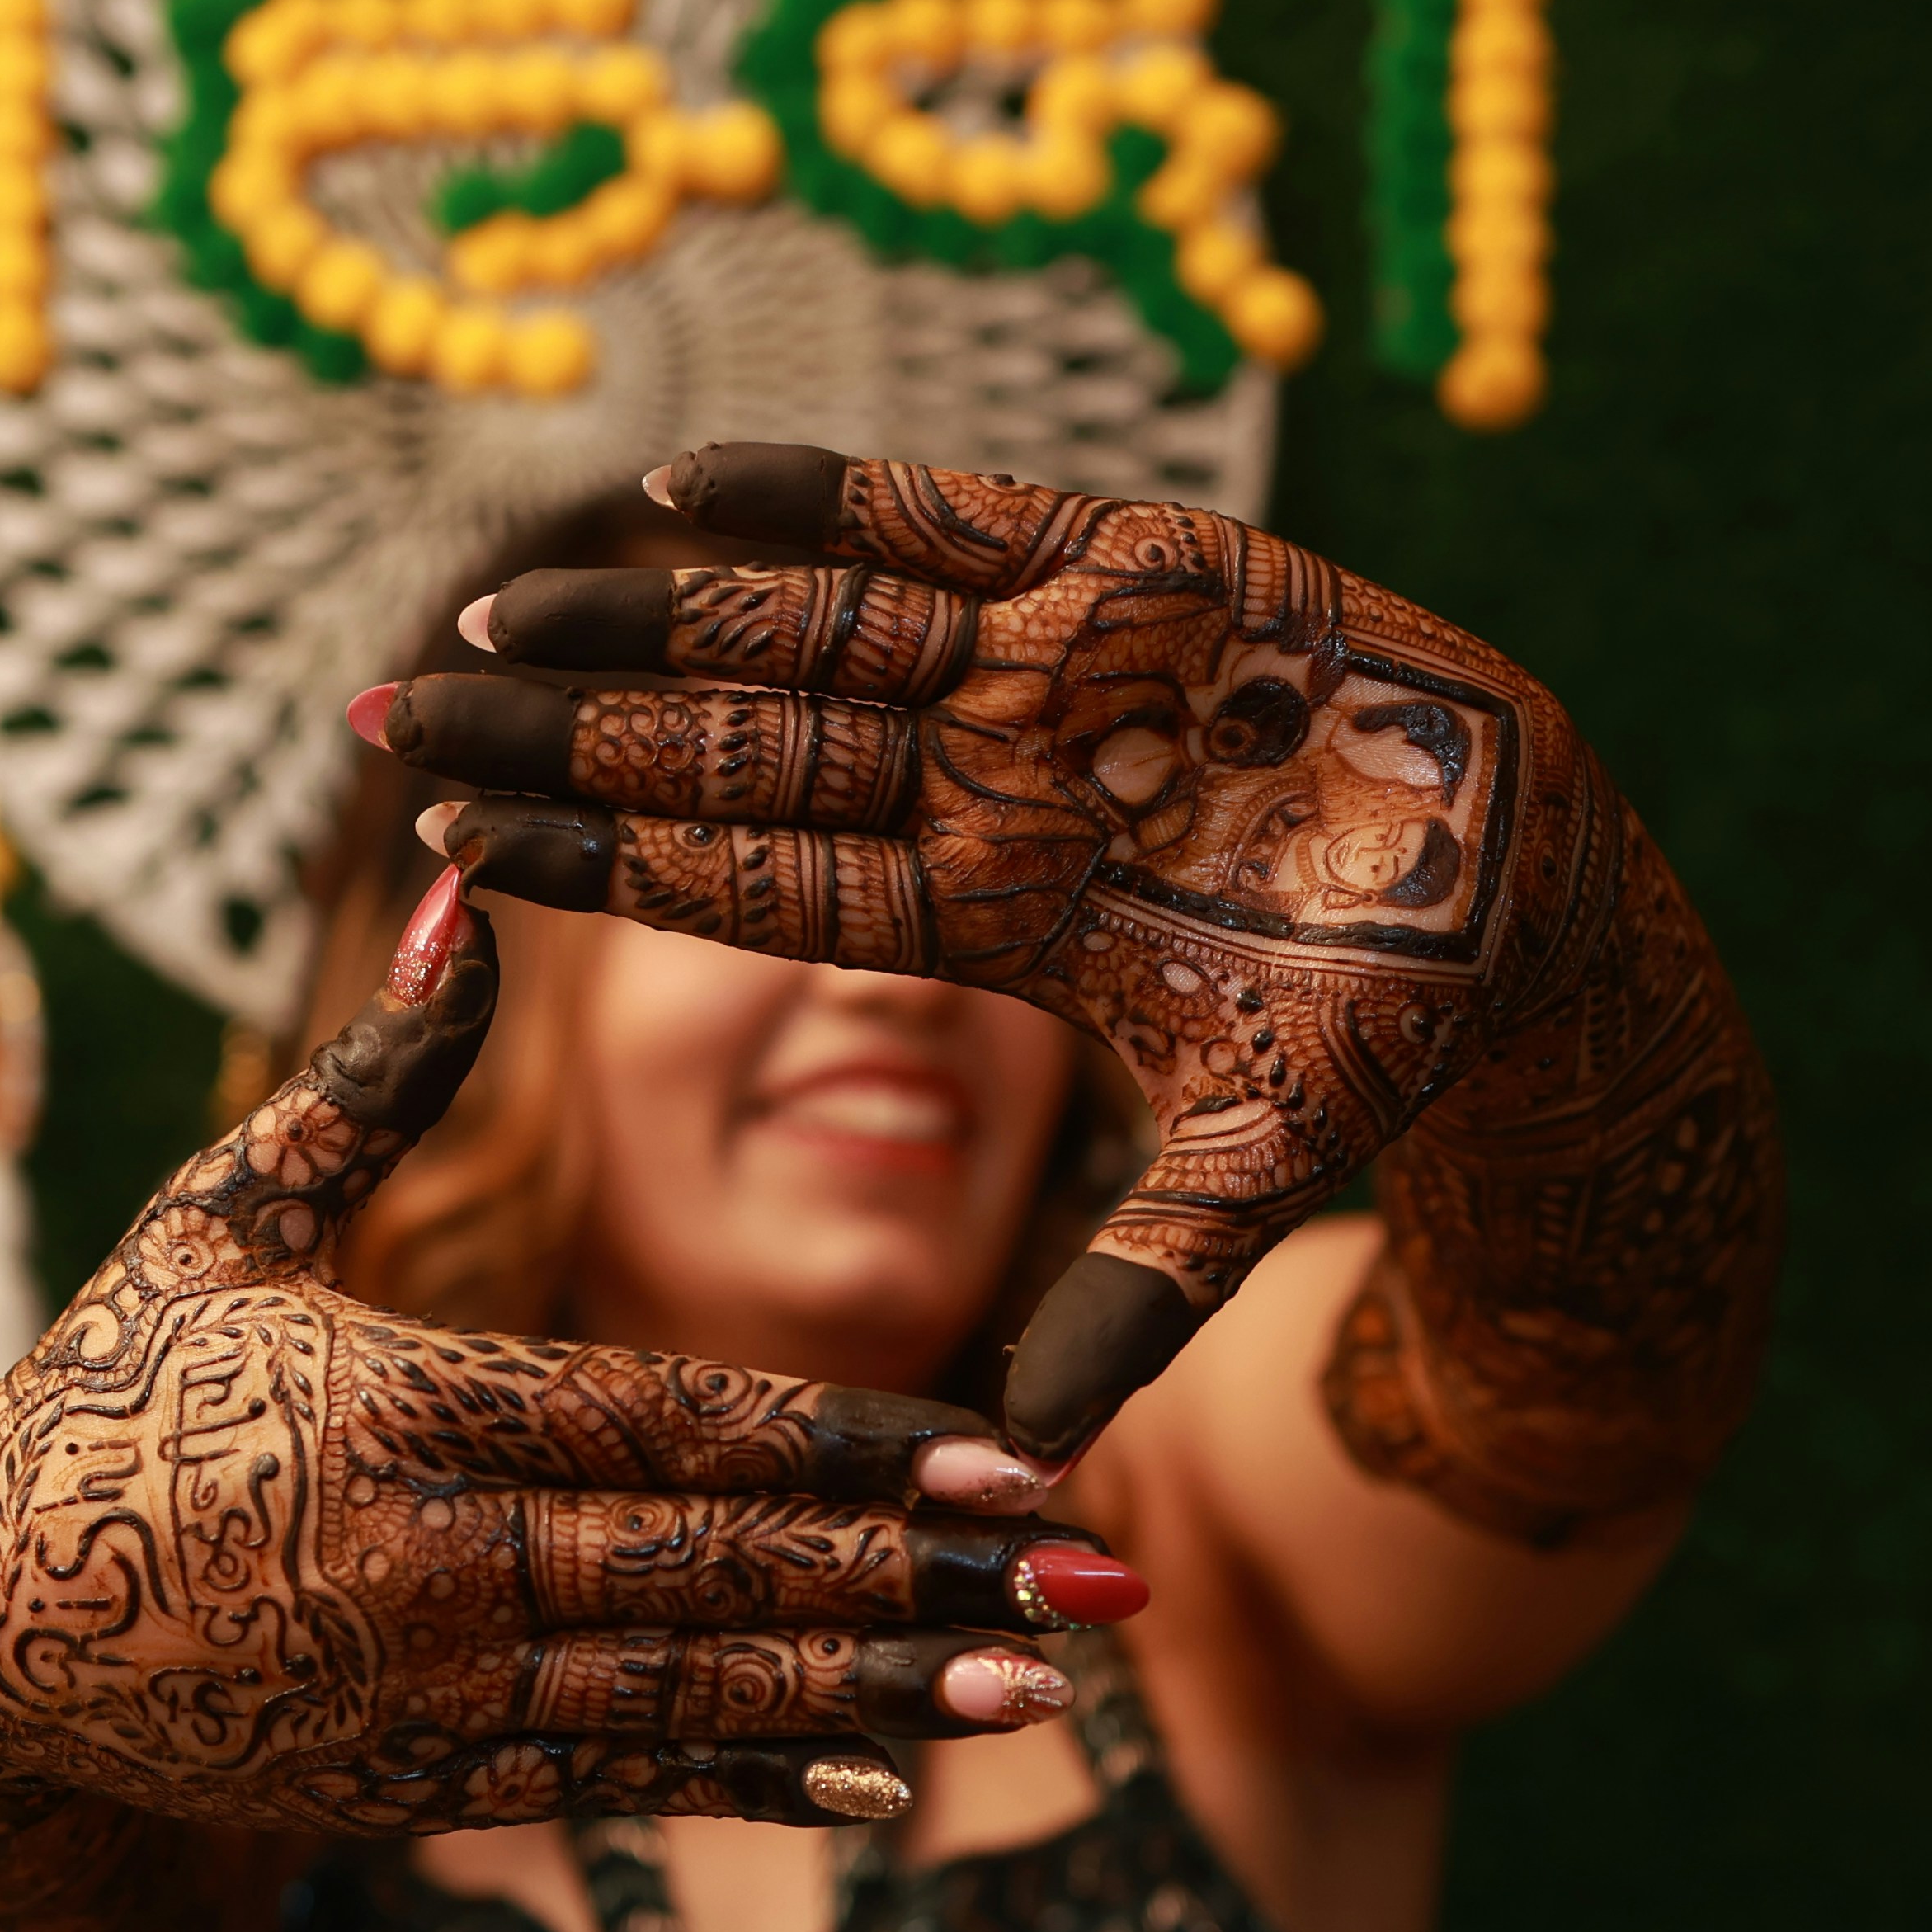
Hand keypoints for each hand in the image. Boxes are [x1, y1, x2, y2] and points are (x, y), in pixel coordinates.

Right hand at [0, 872, 1144, 1854]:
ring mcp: (419, 1694)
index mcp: (399, 1407)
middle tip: (1102, 1584)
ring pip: (692, 1695)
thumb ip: (366, 1082)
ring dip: (881, 1696)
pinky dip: (754, 1779)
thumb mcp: (217, 1222)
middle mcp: (424, 1565)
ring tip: (1045, 1689)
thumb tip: (458, 897)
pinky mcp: (407, 1786)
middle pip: (719, 1570)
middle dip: (925, 1581)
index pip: (671, 1427)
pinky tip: (889, 1781)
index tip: (1012, 1458)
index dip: (853, 1452)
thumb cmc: (106, 1391)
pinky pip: (614, 1784)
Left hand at [372, 441, 1639, 1469]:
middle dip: (565, 731)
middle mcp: (989, 780)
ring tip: (487, 606)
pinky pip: (945, 514)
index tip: (454, 845)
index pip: (747, 887)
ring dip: (645, 615)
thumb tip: (1038, 1444)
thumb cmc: (1393, 1035)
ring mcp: (1051, 665)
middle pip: (731, 749)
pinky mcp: (1137, 560)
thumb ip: (1140, 1287)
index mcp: (986, 911)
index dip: (603, 863)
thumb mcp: (1253, 1169)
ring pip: (801, 624)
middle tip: (388, 712)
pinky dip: (821, 492)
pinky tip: (676, 486)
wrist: (1543, 897)